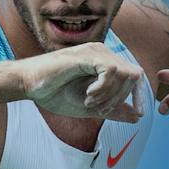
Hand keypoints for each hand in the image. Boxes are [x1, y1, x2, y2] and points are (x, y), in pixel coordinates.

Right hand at [17, 43, 144, 122]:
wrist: (28, 85)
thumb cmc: (54, 93)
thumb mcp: (90, 107)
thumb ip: (113, 110)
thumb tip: (137, 117)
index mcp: (105, 63)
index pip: (135, 76)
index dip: (140, 95)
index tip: (139, 113)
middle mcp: (103, 53)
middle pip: (134, 75)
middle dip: (122, 99)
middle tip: (100, 110)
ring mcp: (95, 52)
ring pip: (124, 73)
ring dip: (110, 95)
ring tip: (90, 102)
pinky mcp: (86, 55)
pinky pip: (110, 71)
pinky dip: (103, 88)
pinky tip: (88, 96)